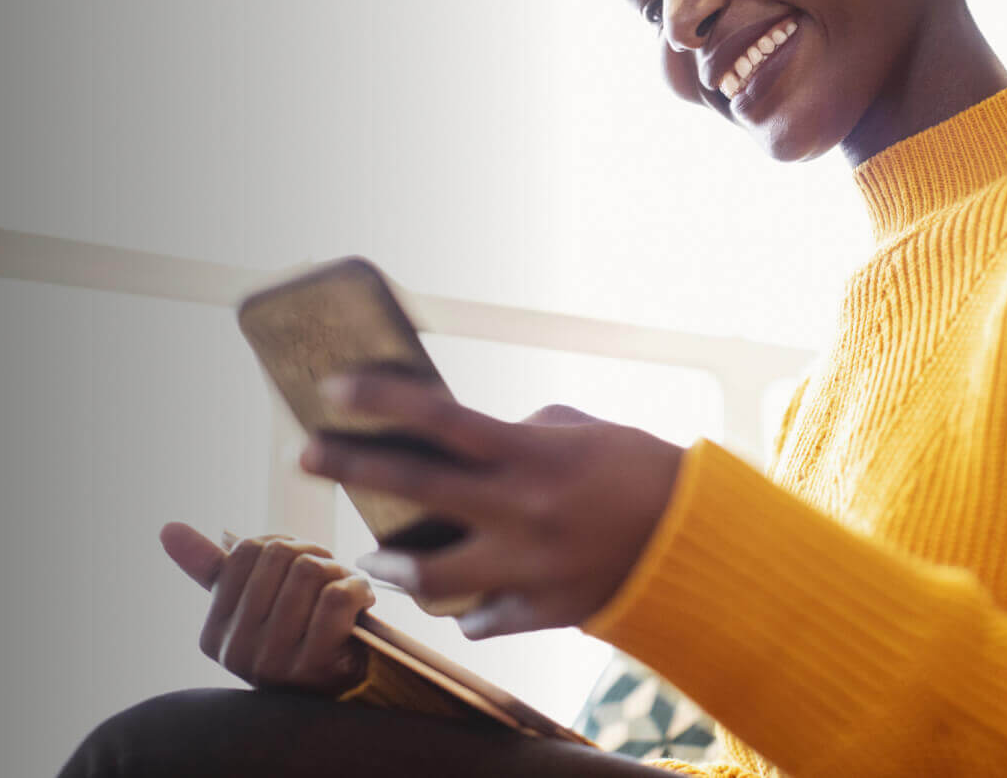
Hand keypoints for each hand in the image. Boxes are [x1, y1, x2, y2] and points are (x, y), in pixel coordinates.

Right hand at [159, 522, 375, 694]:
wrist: (347, 691)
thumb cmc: (299, 637)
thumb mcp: (254, 605)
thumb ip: (213, 570)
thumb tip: (167, 528)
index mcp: (213, 636)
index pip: (244, 552)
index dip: (280, 542)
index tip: (300, 559)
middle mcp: (235, 653)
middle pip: (278, 556)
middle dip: (313, 553)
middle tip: (329, 570)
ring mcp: (273, 664)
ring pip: (308, 572)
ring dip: (338, 570)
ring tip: (345, 585)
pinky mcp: (315, 667)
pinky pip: (335, 597)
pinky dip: (356, 587)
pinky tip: (362, 600)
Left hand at [300, 372, 683, 638]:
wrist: (703, 546)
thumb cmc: (639, 471)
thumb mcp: (580, 431)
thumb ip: (518, 433)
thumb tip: (467, 440)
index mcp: (531, 455)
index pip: (440, 419)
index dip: (380, 401)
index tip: (331, 388)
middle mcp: (522, 511)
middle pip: (415, 490)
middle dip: (350, 469)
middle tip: (303, 456)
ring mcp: (529, 567)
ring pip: (433, 577)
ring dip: (393, 567)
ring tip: (372, 559)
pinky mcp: (545, 611)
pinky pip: (483, 619)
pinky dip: (467, 610)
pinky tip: (456, 602)